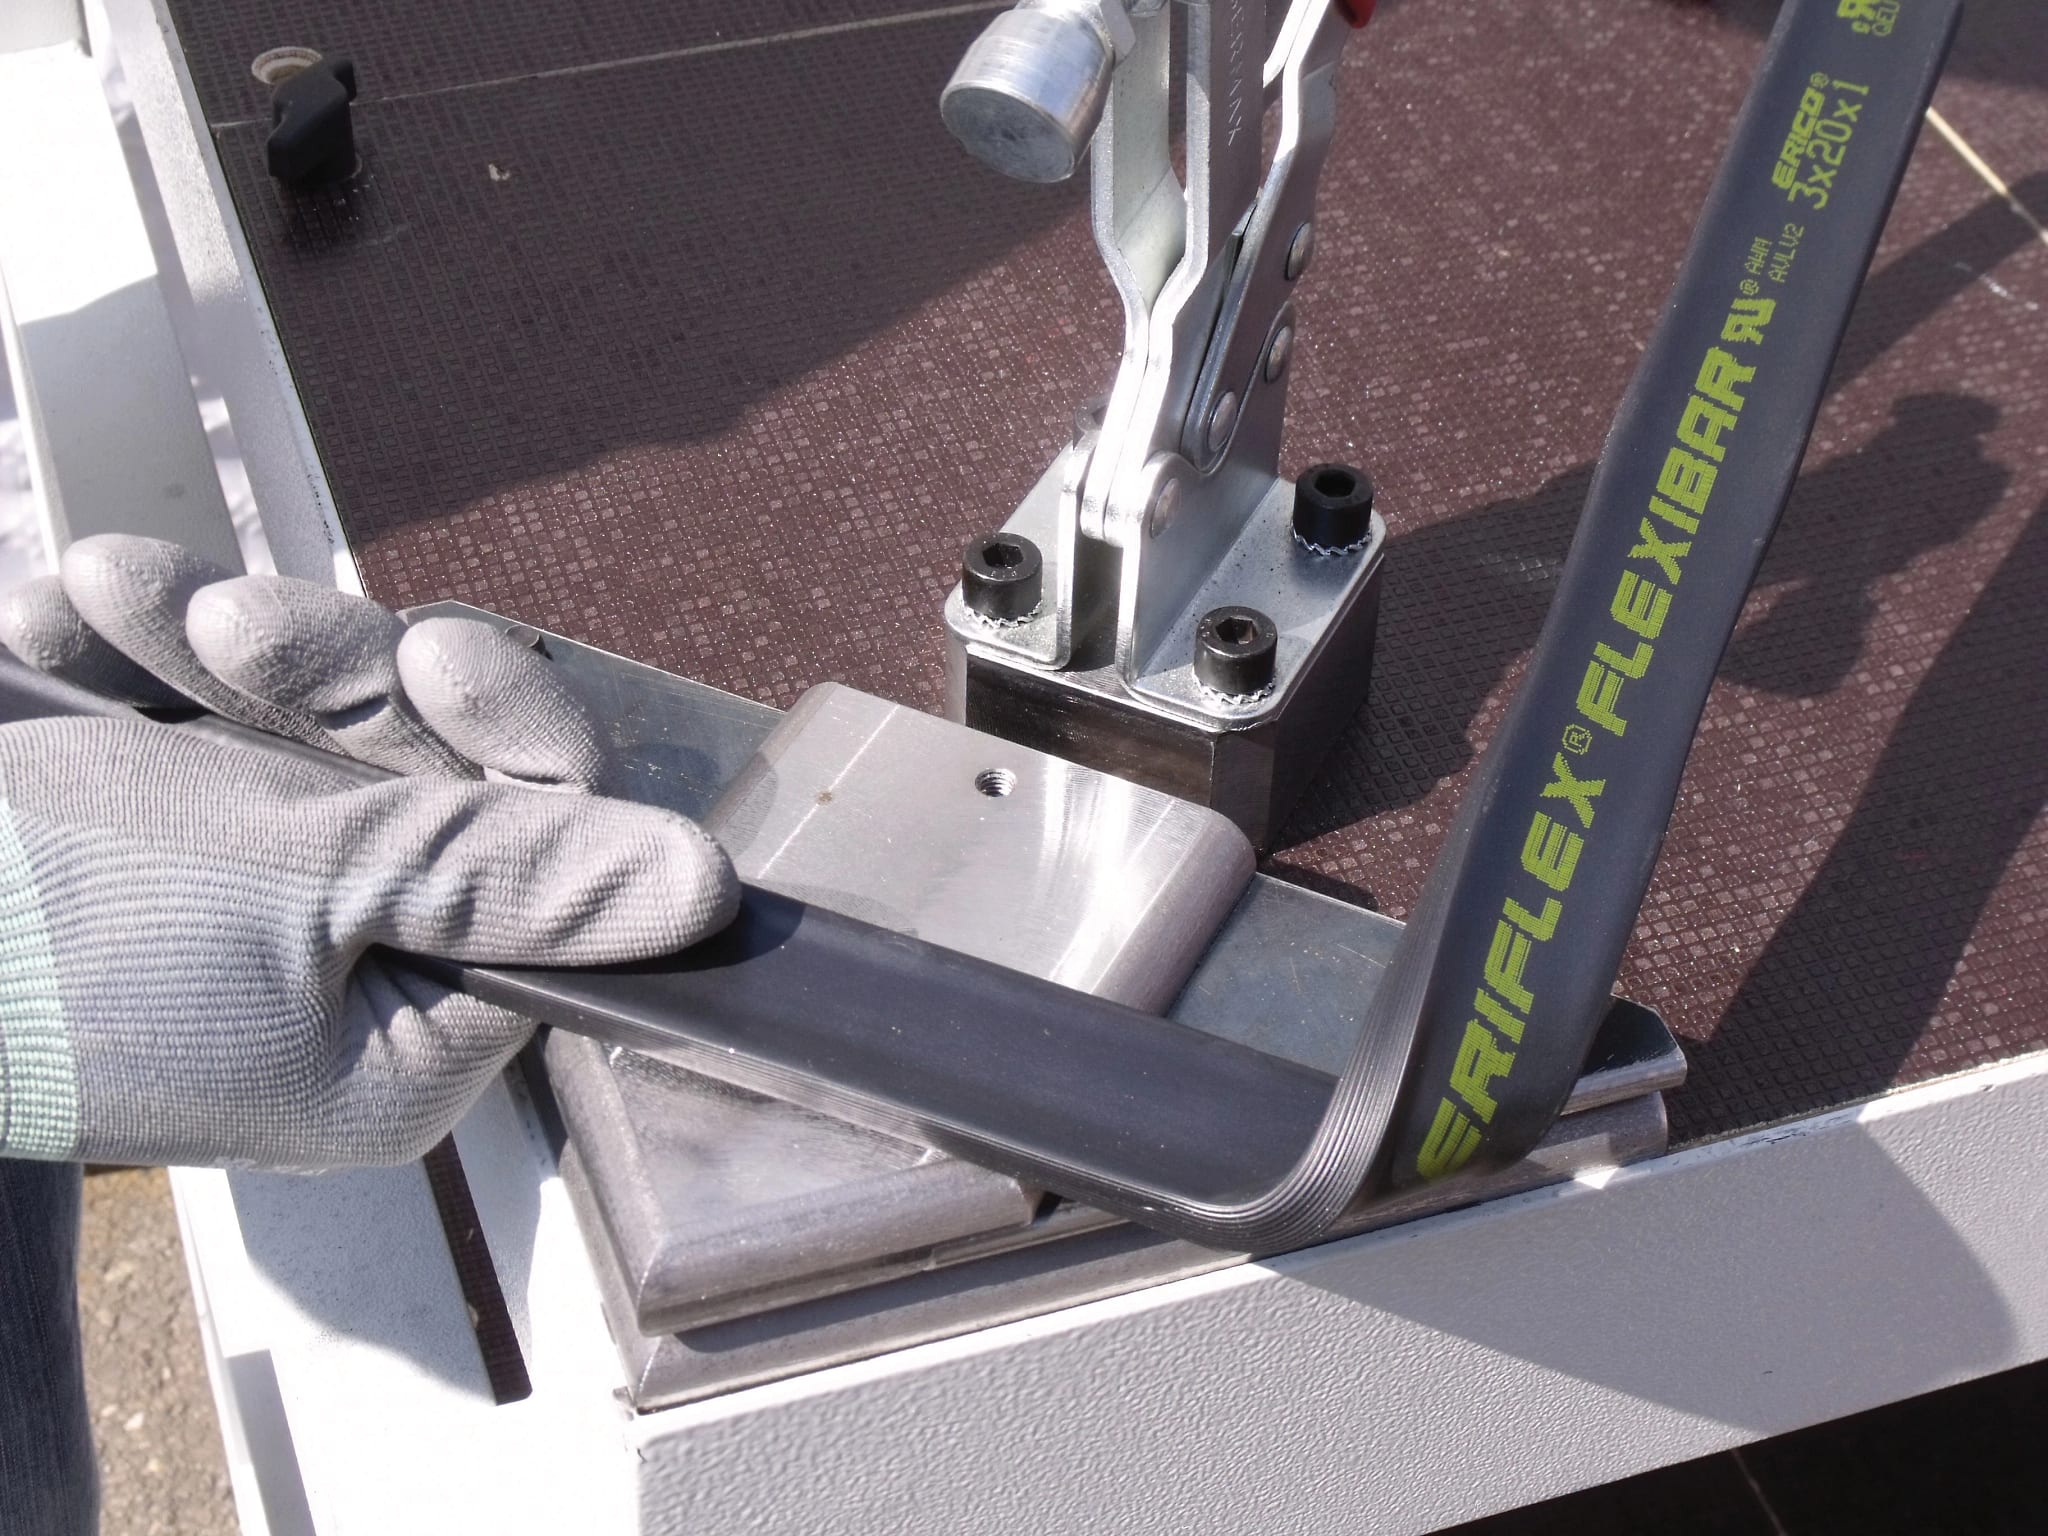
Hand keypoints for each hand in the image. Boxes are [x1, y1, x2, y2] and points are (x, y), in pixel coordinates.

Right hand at [0, 536, 735, 1168]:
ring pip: (329, 713)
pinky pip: (217, 701)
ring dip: (219, 634)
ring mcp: (261, 884)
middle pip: (440, 772)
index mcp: (406, 1028)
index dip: (513, 743)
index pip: (548, 868)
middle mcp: (353, 964)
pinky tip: (60, 625)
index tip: (443, 661)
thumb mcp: (298, 891)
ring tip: (106, 603)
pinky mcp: (172, 810)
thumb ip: (506, 878)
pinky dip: (139, 649)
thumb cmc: (41, 931)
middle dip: (338, 671)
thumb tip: (706, 893)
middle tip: (234, 628)